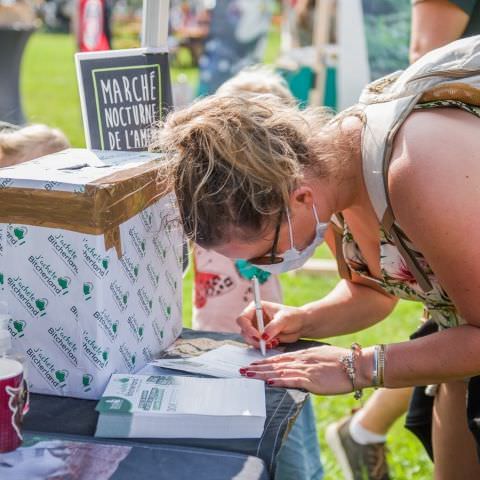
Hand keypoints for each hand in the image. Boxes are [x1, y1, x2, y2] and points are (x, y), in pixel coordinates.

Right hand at [236, 301, 305, 349]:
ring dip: (258, 344)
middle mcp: (254, 318)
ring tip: (272, 343)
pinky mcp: (261, 337)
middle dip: (253, 339)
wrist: (301, 325)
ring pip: (249, 339)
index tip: (257, 335)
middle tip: (264, 343)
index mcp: (256, 308)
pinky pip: (256, 344)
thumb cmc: (293, 316)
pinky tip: (274, 343)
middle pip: (244, 331)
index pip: (242, 318)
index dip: (247, 328)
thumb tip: (263, 337)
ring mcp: (257, 328)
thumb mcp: (283, 319)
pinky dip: (263, 346)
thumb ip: (273, 327)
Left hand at [240, 345, 372, 394]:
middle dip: (257, 367)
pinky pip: (292, 380)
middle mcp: (301, 360)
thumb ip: (308, 362)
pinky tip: (269, 382)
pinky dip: (279, 381)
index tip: (252, 363)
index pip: (279, 358)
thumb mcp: (321, 358)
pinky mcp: (312, 380)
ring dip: (262, 373)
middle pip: (274, 363)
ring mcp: (305, 369)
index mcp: (303, 354)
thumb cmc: (341, 363)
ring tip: (248, 375)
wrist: (356, 365)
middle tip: (242, 369)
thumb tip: (299, 369)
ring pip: (279, 371)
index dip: (264, 361)